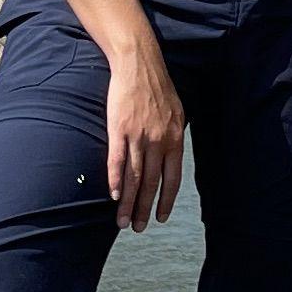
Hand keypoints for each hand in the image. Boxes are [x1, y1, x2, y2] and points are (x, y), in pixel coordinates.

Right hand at [105, 40, 187, 228]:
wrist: (138, 63)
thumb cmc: (158, 87)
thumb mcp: (177, 113)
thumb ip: (173, 137)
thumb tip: (171, 158)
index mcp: (174, 139)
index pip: (172, 179)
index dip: (165, 200)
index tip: (160, 218)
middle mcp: (157, 141)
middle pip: (151, 183)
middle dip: (144, 209)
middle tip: (138, 228)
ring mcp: (137, 136)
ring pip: (134, 177)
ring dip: (128, 203)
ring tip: (122, 222)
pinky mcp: (119, 129)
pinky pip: (117, 160)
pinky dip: (116, 180)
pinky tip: (114, 196)